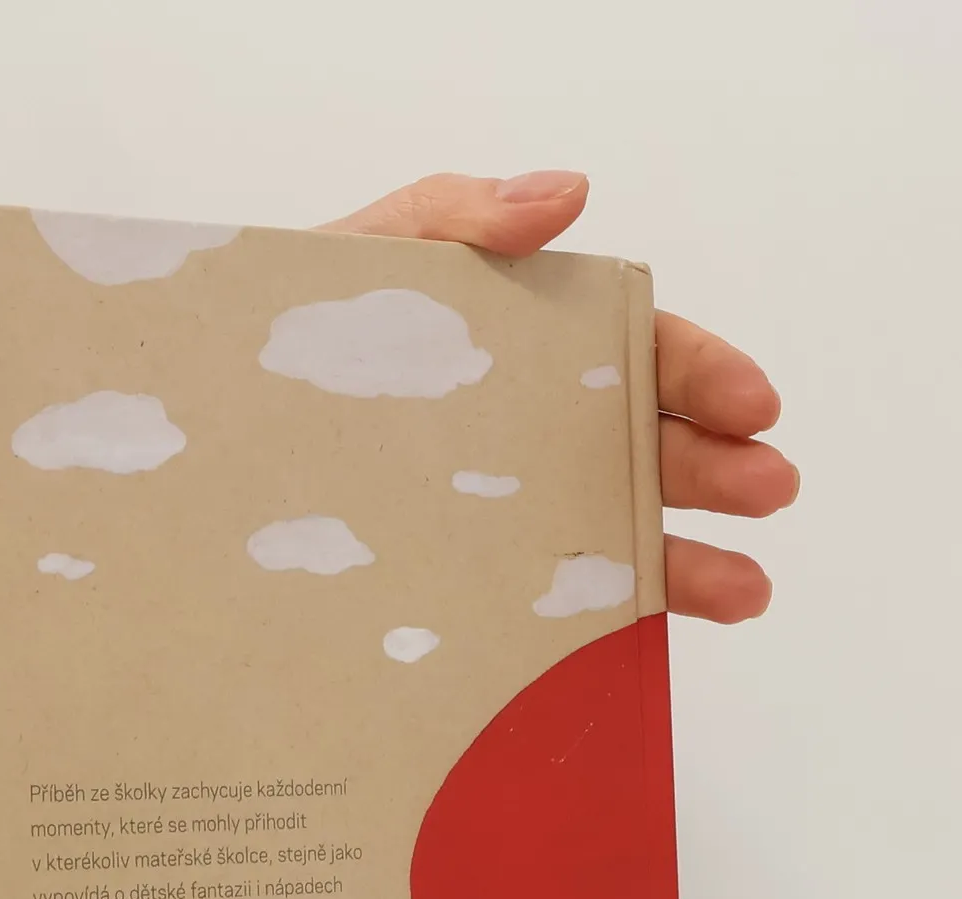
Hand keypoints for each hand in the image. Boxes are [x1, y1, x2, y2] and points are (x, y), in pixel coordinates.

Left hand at [323, 171, 794, 622]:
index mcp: (526, 349)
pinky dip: (606, 626)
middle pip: (646, 447)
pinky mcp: (465, 590)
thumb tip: (569, 194)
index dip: (703, 374)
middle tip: (767, 489)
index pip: (638, 353)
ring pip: (616, 536)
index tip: (753, 403)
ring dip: (690, 562)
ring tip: (745, 589)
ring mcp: (504, 518)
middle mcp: (530, 437)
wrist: (195, 452)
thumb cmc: (283, 341)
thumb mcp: (362, 257)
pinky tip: (644, 640)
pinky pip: (549, 611)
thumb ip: (458, 217)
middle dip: (718, 468)